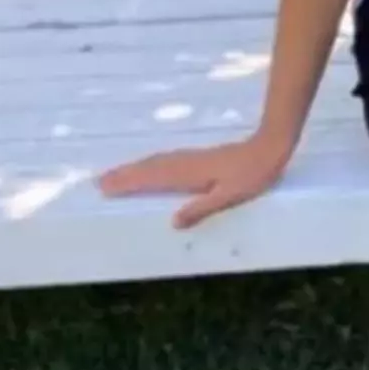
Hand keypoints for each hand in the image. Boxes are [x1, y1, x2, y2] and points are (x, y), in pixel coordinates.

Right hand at [96, 134, 290, 229]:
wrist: (269, 147)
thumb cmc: (252, 175)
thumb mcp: (229, 196)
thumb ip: (202, 208)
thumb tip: (173, 222)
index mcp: (190, 174)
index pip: (153, 179)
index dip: (129, 183)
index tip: (105, 187)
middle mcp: (187, 163)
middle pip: (150, 168)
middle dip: (125, 175)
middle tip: (99, 182)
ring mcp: (193, 158)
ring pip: (158, 162)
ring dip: (136, 168)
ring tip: (116, 174)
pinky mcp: (200, 158)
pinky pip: (168, 160)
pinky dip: (152, 164)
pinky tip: (152, 167)